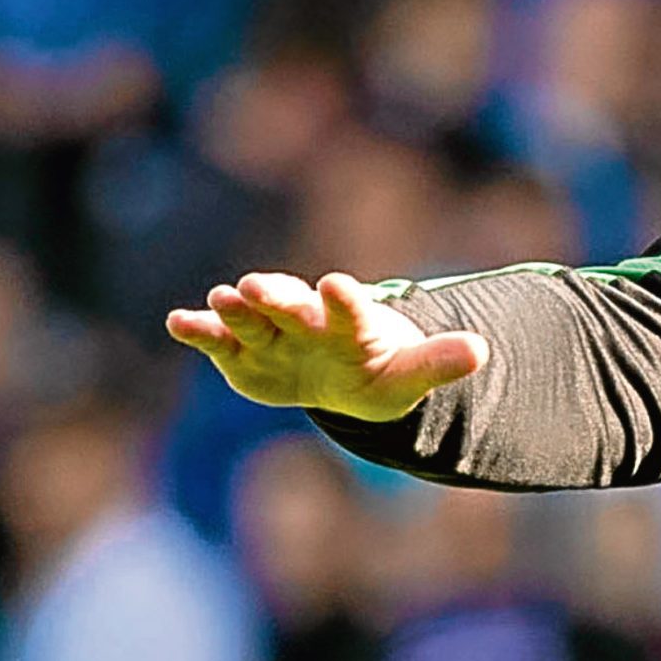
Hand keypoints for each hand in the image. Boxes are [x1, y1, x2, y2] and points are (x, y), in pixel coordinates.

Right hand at [165, 271, 487, 421]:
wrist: (341, 375)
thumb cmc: (377, 369)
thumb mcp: (410, 374)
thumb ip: (440, 362)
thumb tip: (482, 351)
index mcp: (349, 322)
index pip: (350, 307)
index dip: (345, 299)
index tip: (339, 285)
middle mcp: (305, 319)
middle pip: (290, 305)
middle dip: (276, 297)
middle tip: (256, 286)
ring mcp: (270, 333)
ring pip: (250, 318)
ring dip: (235, 309)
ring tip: (221, 299)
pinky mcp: (240, 351)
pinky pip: (216, 339)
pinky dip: (198, 330)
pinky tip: (178, 322)